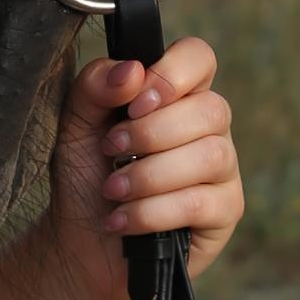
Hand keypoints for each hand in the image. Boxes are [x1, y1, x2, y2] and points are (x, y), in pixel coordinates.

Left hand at [45, 34, 243, 299]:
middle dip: (150, 133)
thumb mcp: (75, 123)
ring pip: (210, 156)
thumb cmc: (86, 175)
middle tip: (111, 151)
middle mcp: (210, 127)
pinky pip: (201, 203)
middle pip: (211, 109)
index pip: (199, 57)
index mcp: (179, 94)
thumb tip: (133, 70)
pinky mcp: (225, 213)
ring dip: (149, 175)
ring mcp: (223, 170)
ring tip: (113, 190)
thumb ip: (95, 85)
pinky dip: (152, 211)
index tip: (133, 103)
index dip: (171, 74)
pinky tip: (122, 219)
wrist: (79, 242)